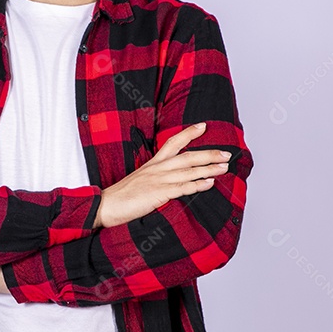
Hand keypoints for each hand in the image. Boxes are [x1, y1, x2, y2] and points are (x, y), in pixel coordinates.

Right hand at [94, 122, 231, 228]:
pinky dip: (197, 185)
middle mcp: (157, 169)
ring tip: (224, 167)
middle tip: (226, 153)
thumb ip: (155, 178)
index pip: (172, 143)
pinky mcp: (158, 193)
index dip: (188, 133)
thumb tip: (170, 180)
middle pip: (187, 156)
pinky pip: (182, 188)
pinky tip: (209, 183)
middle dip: (209, 154)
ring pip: (188, 171)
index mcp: (152, 164)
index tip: (203, 126)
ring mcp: (158, 180)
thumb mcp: (139, 181)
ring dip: (209, 169)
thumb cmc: (122, 196)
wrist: (105, 205)